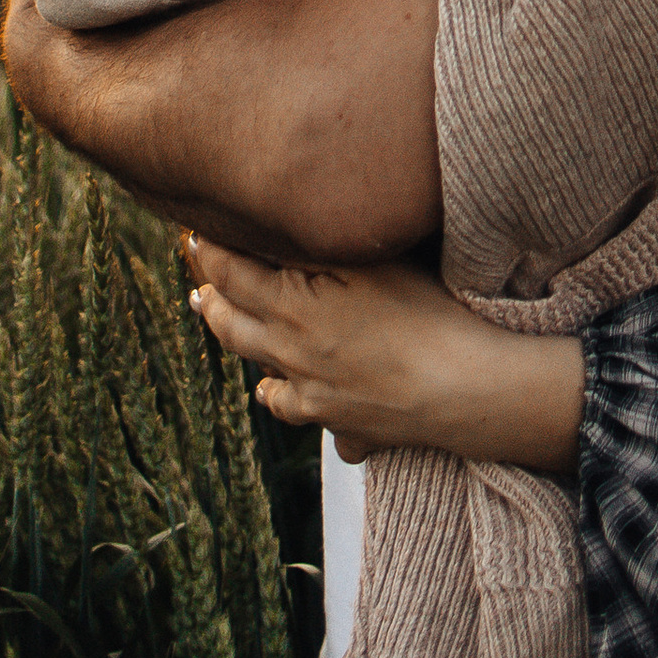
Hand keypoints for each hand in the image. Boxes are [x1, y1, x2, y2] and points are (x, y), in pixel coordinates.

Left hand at [185, 239, 586, 473]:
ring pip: (259, 372)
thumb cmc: (424, 312)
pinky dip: (280, 398)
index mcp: (291, 309)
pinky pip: (295, 411)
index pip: (231, 275)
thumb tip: (269, 234)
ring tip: (226, 328)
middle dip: (211, 301)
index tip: (196, 234)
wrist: (460, 389)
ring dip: (238, 344)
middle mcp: (290, 356)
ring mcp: (313, 394)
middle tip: (198, 285)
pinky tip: (278, 393)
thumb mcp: (370, 261)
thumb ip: (317, 245)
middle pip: (231, 326)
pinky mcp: (340, 424)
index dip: (210, 253)